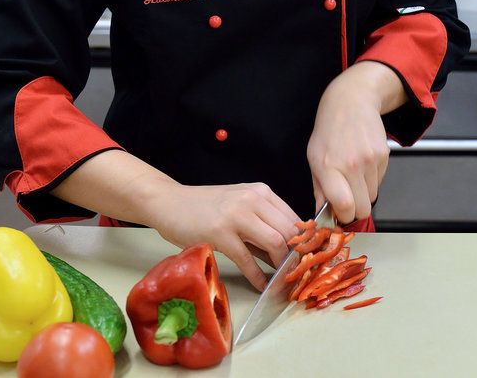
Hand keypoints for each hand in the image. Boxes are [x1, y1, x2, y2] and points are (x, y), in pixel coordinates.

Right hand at [145, 182, 299, 290]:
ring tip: (282, 280)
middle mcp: (252, 199)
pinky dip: (258, 276)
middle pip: (289, 231)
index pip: (294, 218)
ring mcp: (236, 215)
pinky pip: (248, 259)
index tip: (307, 258)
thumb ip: (262, 224)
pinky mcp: (220, 233)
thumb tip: (288, 252)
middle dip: (297, 256)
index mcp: (261, 191)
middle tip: (297, 273)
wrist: (169, 202)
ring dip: (281, 266)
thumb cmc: (205, 207)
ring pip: (274, 242)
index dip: (304, 241)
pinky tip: (262, 285)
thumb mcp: (239, 205)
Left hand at [306, 62, 401, 225]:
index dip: (343, 217)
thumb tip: (322, 214)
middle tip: (346, 200)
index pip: (344, 205)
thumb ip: (319, 189)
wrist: (351, 103)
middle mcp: (351, 164)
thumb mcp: (314, 158)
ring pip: (372, 197)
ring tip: (352, 176)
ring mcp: (370, 160)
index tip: (338, 214)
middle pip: (363, 208)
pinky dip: (371, 180)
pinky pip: (380, 182)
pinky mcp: (384, 156)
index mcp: (328, 167)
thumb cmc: (329, 131)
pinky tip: (362, 164)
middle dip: (354, 210)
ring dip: (363, 194)